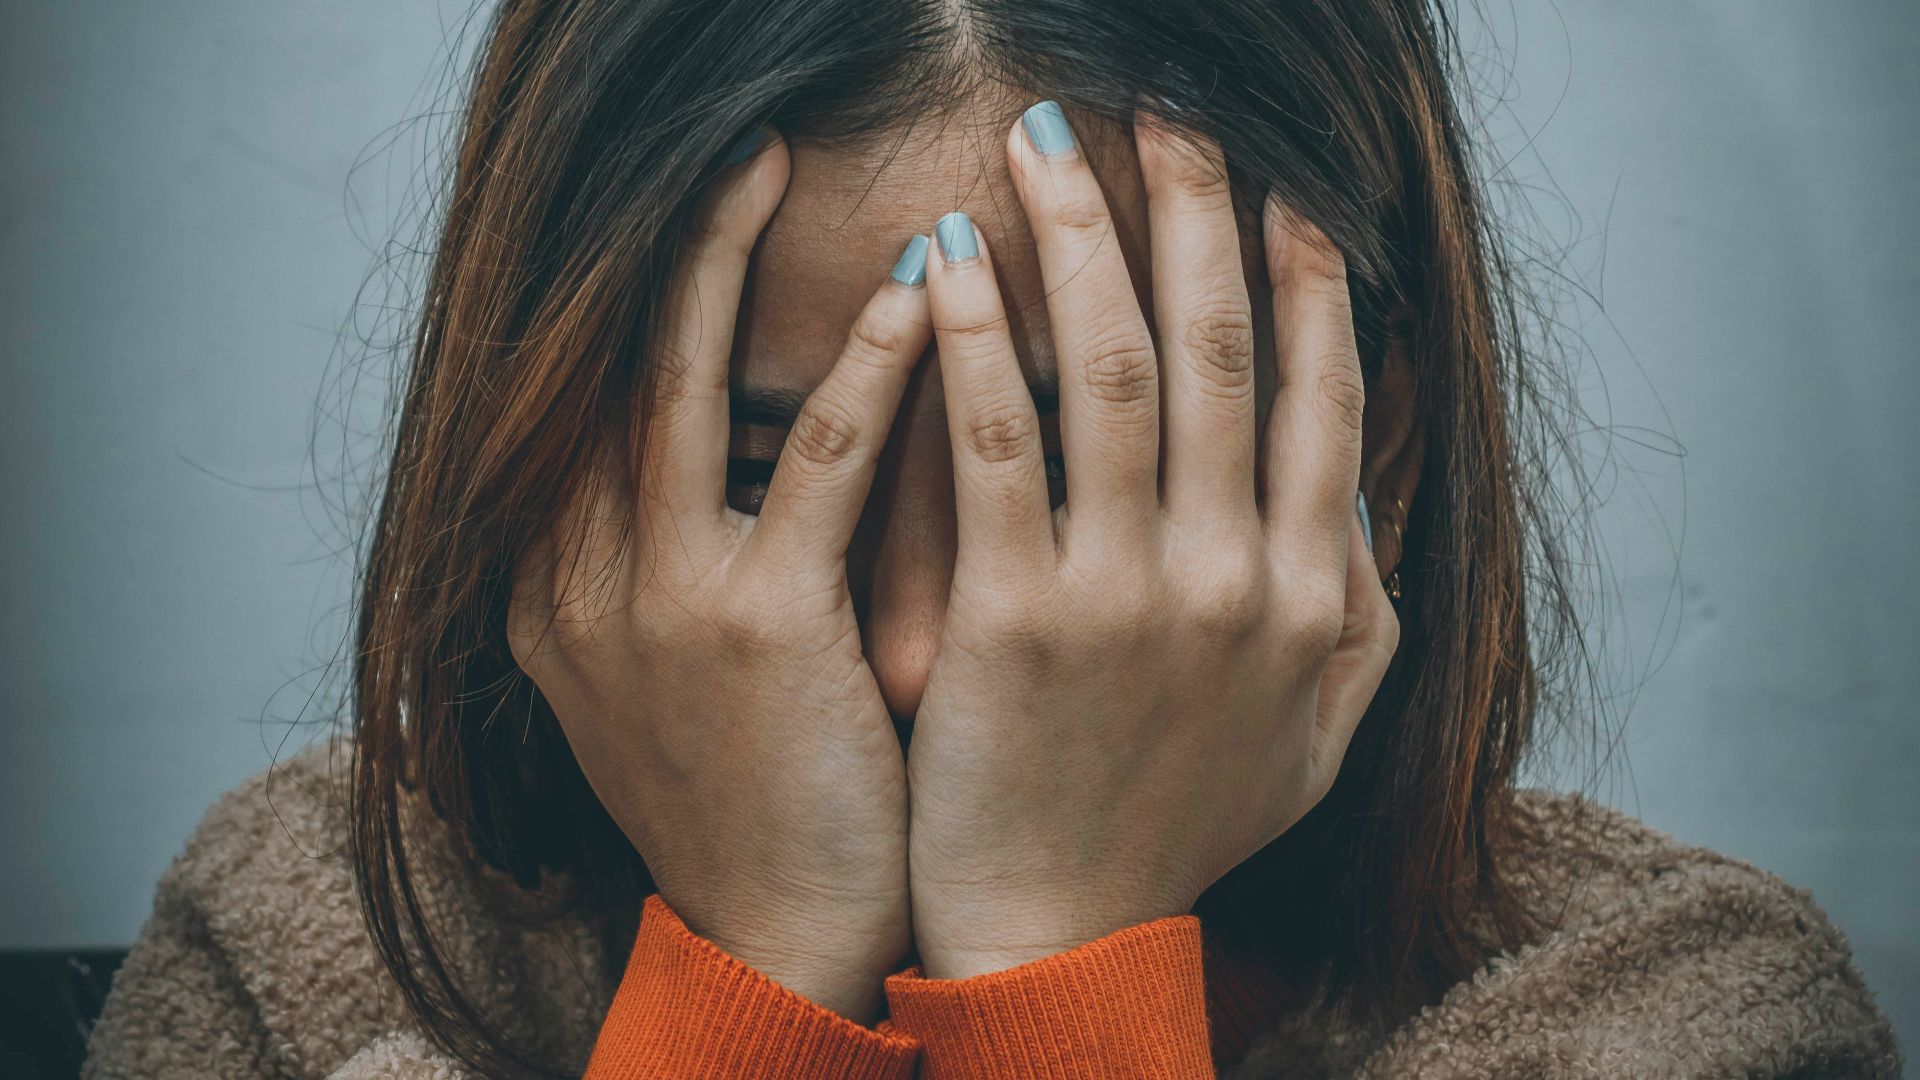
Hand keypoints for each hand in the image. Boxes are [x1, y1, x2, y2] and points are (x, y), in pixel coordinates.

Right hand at [505, 130, 931, 1022]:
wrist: (775, 938)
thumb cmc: (751, 796)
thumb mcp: (668, 673)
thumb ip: (666, 560)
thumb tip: (740, 447)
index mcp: (551, 587)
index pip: (580, 401)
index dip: (634, 295)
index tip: (695, 213)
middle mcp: (574, 578)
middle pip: (608, 365)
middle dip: (668, 245)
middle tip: (734, 148)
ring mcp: (653, 600)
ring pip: (680, 383)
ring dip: (730, 260)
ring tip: (780, 163)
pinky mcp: (753, 628)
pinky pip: (816, 462)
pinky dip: (865, 368)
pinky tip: (918, 296)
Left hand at [904, 104, 1400, 978]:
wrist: (1063, 936)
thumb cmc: (1178, 829)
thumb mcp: (1315, 737)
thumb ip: (1359, 612)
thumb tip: (1361, 493)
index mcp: (1311, 595)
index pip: (1322, 398)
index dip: (1307, 281)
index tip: (1284, 191)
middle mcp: (1237, 578)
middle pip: (1219, 349)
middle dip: (1196, 211)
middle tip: (1167, 112)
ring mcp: (1129, 595)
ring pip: (1113, 368)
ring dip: (1084, 237)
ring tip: (1047, 142)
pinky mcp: (1016, 617)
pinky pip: (996, 444)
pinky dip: (972, 339)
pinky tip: (946, 257)